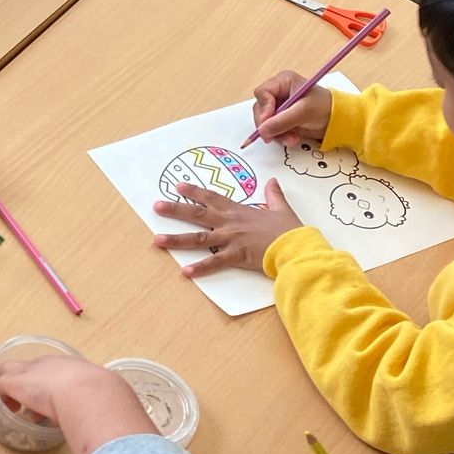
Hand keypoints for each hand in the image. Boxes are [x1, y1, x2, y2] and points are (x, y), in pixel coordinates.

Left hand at [0, 351, 157, 453]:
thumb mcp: (115, 405)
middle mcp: (53, 364)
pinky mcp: (17, 382)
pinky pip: (1, 386)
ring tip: (16, 408)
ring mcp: (33, 372)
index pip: (59, 371)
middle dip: (30, 384)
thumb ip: (116, 416)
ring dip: (13, 389)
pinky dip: (3, 397)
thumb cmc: (108, 401)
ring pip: (11, 370)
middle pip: (33, 366)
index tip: (58, 405)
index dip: (55, 387)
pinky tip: (8, 411)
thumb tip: (131, 436)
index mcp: (77, 368)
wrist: (92, 394)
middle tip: (34, 406)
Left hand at [152, 177, 301, 275]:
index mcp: (239, 211)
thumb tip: (272, 182)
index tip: (178, 186)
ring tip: (157, 239)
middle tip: (156, 206)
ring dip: (177, 239)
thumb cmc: (289, 230)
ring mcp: (231, 239)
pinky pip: (215, 262)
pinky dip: (200, 268)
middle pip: (198, 214)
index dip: (194, 192)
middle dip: (176, 209)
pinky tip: (185, 272)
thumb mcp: (281, 209)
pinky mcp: (237, 256)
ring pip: (199, 238)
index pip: (212, 198)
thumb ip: (274, 195)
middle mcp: (230, 223)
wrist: (297, 246)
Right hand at [251, 68, 332, 146]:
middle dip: (269, 124)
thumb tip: (262, 130)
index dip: (263, 108)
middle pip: (260, 109)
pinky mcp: (282, 120)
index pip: (262, 93)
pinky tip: (293, 138)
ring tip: (291, 139)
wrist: (338, 120)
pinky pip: (272, 130)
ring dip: (276, 133)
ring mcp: (280, 107)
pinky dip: (280, 137)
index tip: (268, 121)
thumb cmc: (325, 107)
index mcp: (283, 81)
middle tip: (274, 135)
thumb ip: (282, 121)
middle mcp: (279, 93)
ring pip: (265, 122)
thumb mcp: (304, 111)